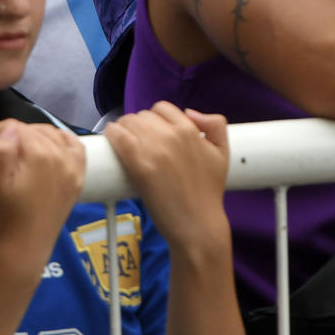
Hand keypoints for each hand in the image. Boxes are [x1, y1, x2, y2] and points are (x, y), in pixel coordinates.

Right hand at [0, 120, 84, 269]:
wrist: (22, 252)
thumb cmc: (4, 219)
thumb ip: (2, 151)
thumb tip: (11, 129)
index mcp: (39, 154)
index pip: (14, 128)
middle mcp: (61, 156)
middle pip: (34, 130)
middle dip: (11, 133)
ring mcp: (72, 169)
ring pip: (54, 136)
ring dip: (34, 135)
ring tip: (16, 147)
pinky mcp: (77, 180)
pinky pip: (76, 149)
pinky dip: (64, 142)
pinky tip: (52, 145)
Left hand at [103, 103, 230, 251]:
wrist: (198, 225)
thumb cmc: (209, 192)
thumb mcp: (223, 153)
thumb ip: (215, 124)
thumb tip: (190, 112)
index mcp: (190, 130)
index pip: (162, 108)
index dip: (155, 118)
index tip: (151, 130)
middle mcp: (171, 135)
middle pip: (143, 116)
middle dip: (138, 125)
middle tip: (137, 140)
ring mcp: (154, 150)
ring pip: (128, 123)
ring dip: (123, 128)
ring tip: (122, 140)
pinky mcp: (139, 166)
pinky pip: (119, 138)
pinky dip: (112, 134)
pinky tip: (110, 138)